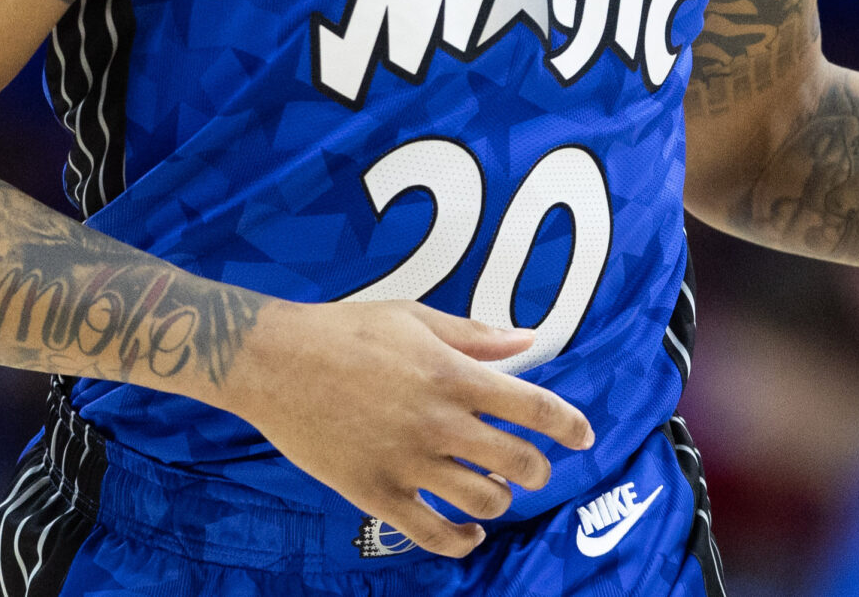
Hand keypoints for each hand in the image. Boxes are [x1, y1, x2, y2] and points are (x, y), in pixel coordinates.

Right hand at [219, 300, 594, 556]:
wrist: (274, 361)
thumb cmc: (344, 330)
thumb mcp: (413, 317)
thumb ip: (474, 335)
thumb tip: (526, 341)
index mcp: (453, 374)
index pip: (535, 408)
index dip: (569, 425)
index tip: (583, 435)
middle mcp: (438, 422)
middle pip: (518, 461)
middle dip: (538, 469)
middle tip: (534, 467)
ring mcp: (407, 462)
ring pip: (482, 500)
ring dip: (500, 499)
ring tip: (495, 490)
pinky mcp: (375, 493)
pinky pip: (432, 534)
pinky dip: (461, 541)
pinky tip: (469, 534)